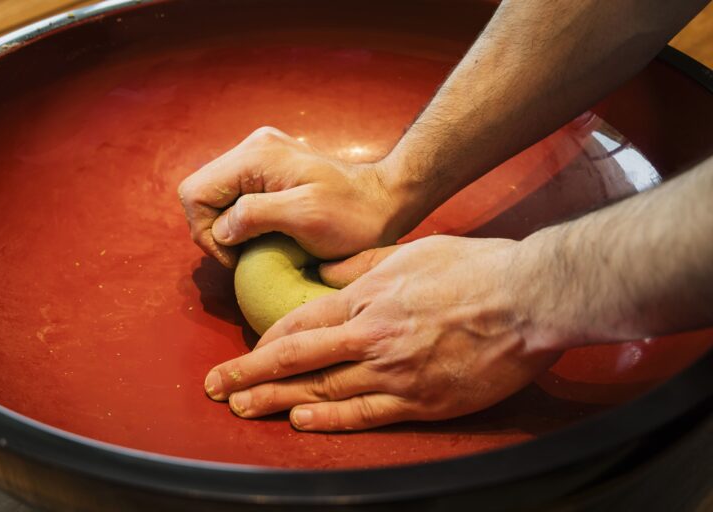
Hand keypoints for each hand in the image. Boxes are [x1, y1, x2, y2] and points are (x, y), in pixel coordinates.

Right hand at [178, 127, 404, 267]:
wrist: (384, 202)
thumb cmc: (352, 214)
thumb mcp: (306, 216)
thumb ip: (255, 215)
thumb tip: (220, 230)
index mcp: (256, 156)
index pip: (195, 192)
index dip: (205, 231)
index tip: (237, 256)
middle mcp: (252, 148)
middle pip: (201, 193)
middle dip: (214, 230)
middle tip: (244, 255)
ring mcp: (260, 157)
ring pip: (216, 197)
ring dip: (227, 227)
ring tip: (255, 247)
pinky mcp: (269, 170)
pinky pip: (235, 197)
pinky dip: (241, 221)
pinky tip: (263, 235)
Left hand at [203, 235, 561, 430]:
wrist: (528, 297)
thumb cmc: (474, 268)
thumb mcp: (412, 250)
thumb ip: (362, 264)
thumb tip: (324, 271)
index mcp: (368, 298)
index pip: (301, 323)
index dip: (266, 340)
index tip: (244, 352)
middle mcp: (372, 336)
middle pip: (297, 359)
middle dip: (250, 373)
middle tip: (216, 388)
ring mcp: (394, 372)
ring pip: (322, 390)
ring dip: (276, 400)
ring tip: (243, 408)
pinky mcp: (421, 400)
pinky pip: (364, 413)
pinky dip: (328, 419)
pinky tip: (299, 422)